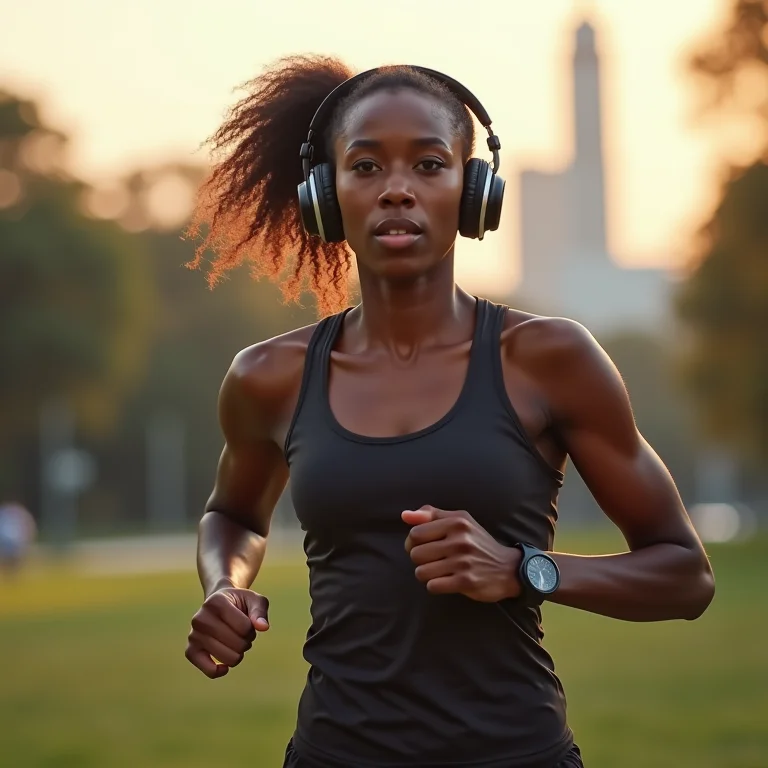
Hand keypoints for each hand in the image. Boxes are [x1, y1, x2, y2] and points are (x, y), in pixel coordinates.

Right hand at [185, 586, 269, 678]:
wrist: (219, 603)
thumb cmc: (239, 603)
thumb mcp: (254, 600)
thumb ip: (260, 611)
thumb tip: (263, 627)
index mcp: (216, 602)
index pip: (245, 627)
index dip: (252, 628)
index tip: (247, 620)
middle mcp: (200, 618)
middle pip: (238, 645)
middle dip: (246, 641)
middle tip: (241, 633)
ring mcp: (194, 635)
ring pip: (228, 659)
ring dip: (238, 654)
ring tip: (234, 642)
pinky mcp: (190, 651)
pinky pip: (208, 670)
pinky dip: (219, 671)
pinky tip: (225, 667)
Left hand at [402, 506, 521, 602]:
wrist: (507, 568)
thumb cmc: (477, 543)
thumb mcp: (459, 521)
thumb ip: (431, 515)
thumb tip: (404, 515)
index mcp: (456, 522)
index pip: (415, 533)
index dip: (413, 542)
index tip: (423, 546)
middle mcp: (460, 540)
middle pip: (415, 554)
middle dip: (420, 560)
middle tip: (434, 560)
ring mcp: (463, 562)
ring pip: (421, 572)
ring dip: (427, 574)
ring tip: (440, 571)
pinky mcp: (466, 581)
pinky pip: (433, 586)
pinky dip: (435, 585)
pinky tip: (446, 581)